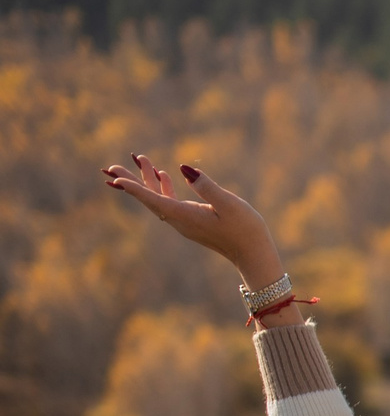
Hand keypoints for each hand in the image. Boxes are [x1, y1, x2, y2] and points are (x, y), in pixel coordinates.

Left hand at [101, 155, 285, 289]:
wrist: (254, 255)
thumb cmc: (246, 230)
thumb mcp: (230, 204)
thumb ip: (207, 186)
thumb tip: (184, 168)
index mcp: (186, 216)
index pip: (154, 200)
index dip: (134, 188)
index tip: (115, 178)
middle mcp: (180, 221)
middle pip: (149, 199)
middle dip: (131, 182)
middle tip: (109, 167)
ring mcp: (185, 223)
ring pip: (158, 200)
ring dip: (147, 181)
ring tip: (140, 160)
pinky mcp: (192, 222)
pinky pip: (169, 204)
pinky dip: (162, 189)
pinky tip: (164, 176)